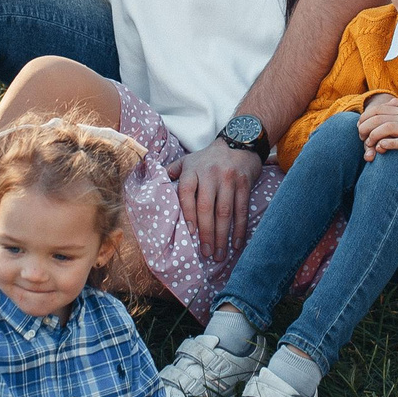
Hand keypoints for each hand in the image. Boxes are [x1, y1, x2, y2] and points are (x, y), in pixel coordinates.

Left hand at [170, 140, 258, 262]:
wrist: (240, 142)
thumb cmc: (209, 158)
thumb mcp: (188, 160)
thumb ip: (172, 172)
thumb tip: (152, 185)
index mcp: (193, 170)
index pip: (187, 193)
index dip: (188, 213)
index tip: (190, 233)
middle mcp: (211, 174)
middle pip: (207, 207)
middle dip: (206, 233)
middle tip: (206, 253)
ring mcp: (229, 180)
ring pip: (225, 212)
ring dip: (222, 236)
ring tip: (219, 254)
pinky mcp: (244, 184)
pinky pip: (241, 210)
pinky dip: (239, 229)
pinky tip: (236, 244)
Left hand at [358, 94, 397, 158]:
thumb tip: (387, 103)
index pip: (377, 109)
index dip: (365, 117)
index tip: (360, 126)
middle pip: (378, 119)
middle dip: (365, 128)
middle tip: (361, 137)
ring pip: (387, 128)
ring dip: (374, 136)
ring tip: (369, 144)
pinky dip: (388, 144)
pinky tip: (381, 147)